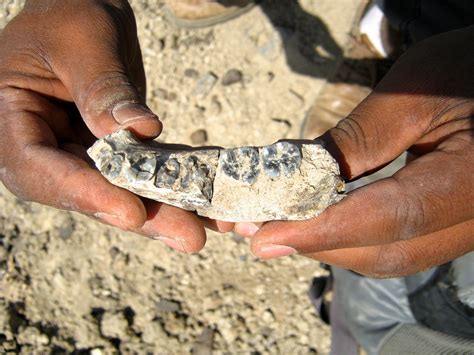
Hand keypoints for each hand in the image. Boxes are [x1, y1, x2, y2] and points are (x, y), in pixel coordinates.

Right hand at [0, 0, 231, 252]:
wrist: (82, 12)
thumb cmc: (70, 15)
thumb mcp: (83, 41)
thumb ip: (103, 89)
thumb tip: (140, 131)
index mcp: (11, 117)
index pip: (38, 167)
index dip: (83, 194)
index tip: (129, 211)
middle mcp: (42, 145)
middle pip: (86, 191)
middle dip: (139, 214)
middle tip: (188, 235)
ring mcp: (78, 153)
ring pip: (119, 190)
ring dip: (164, 209)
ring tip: (205, 227)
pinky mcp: (111, 153)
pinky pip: (142, 173)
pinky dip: (175, 185)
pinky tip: (209, 201)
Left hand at [236, 26, 473, 276]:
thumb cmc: (465, 73)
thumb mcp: (412, 95)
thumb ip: (357, 141)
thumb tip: (293, 181)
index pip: (390, 218)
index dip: (322, 231)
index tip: (265, 237)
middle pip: (386, 251)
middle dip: (318, 243)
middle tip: (261, 231)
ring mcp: (465, 228)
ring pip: (390, 256)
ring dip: (330, 245)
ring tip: (281, 228)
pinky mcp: (449, 225)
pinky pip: (397, 244)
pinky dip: (352, 237)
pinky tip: (320, 222)